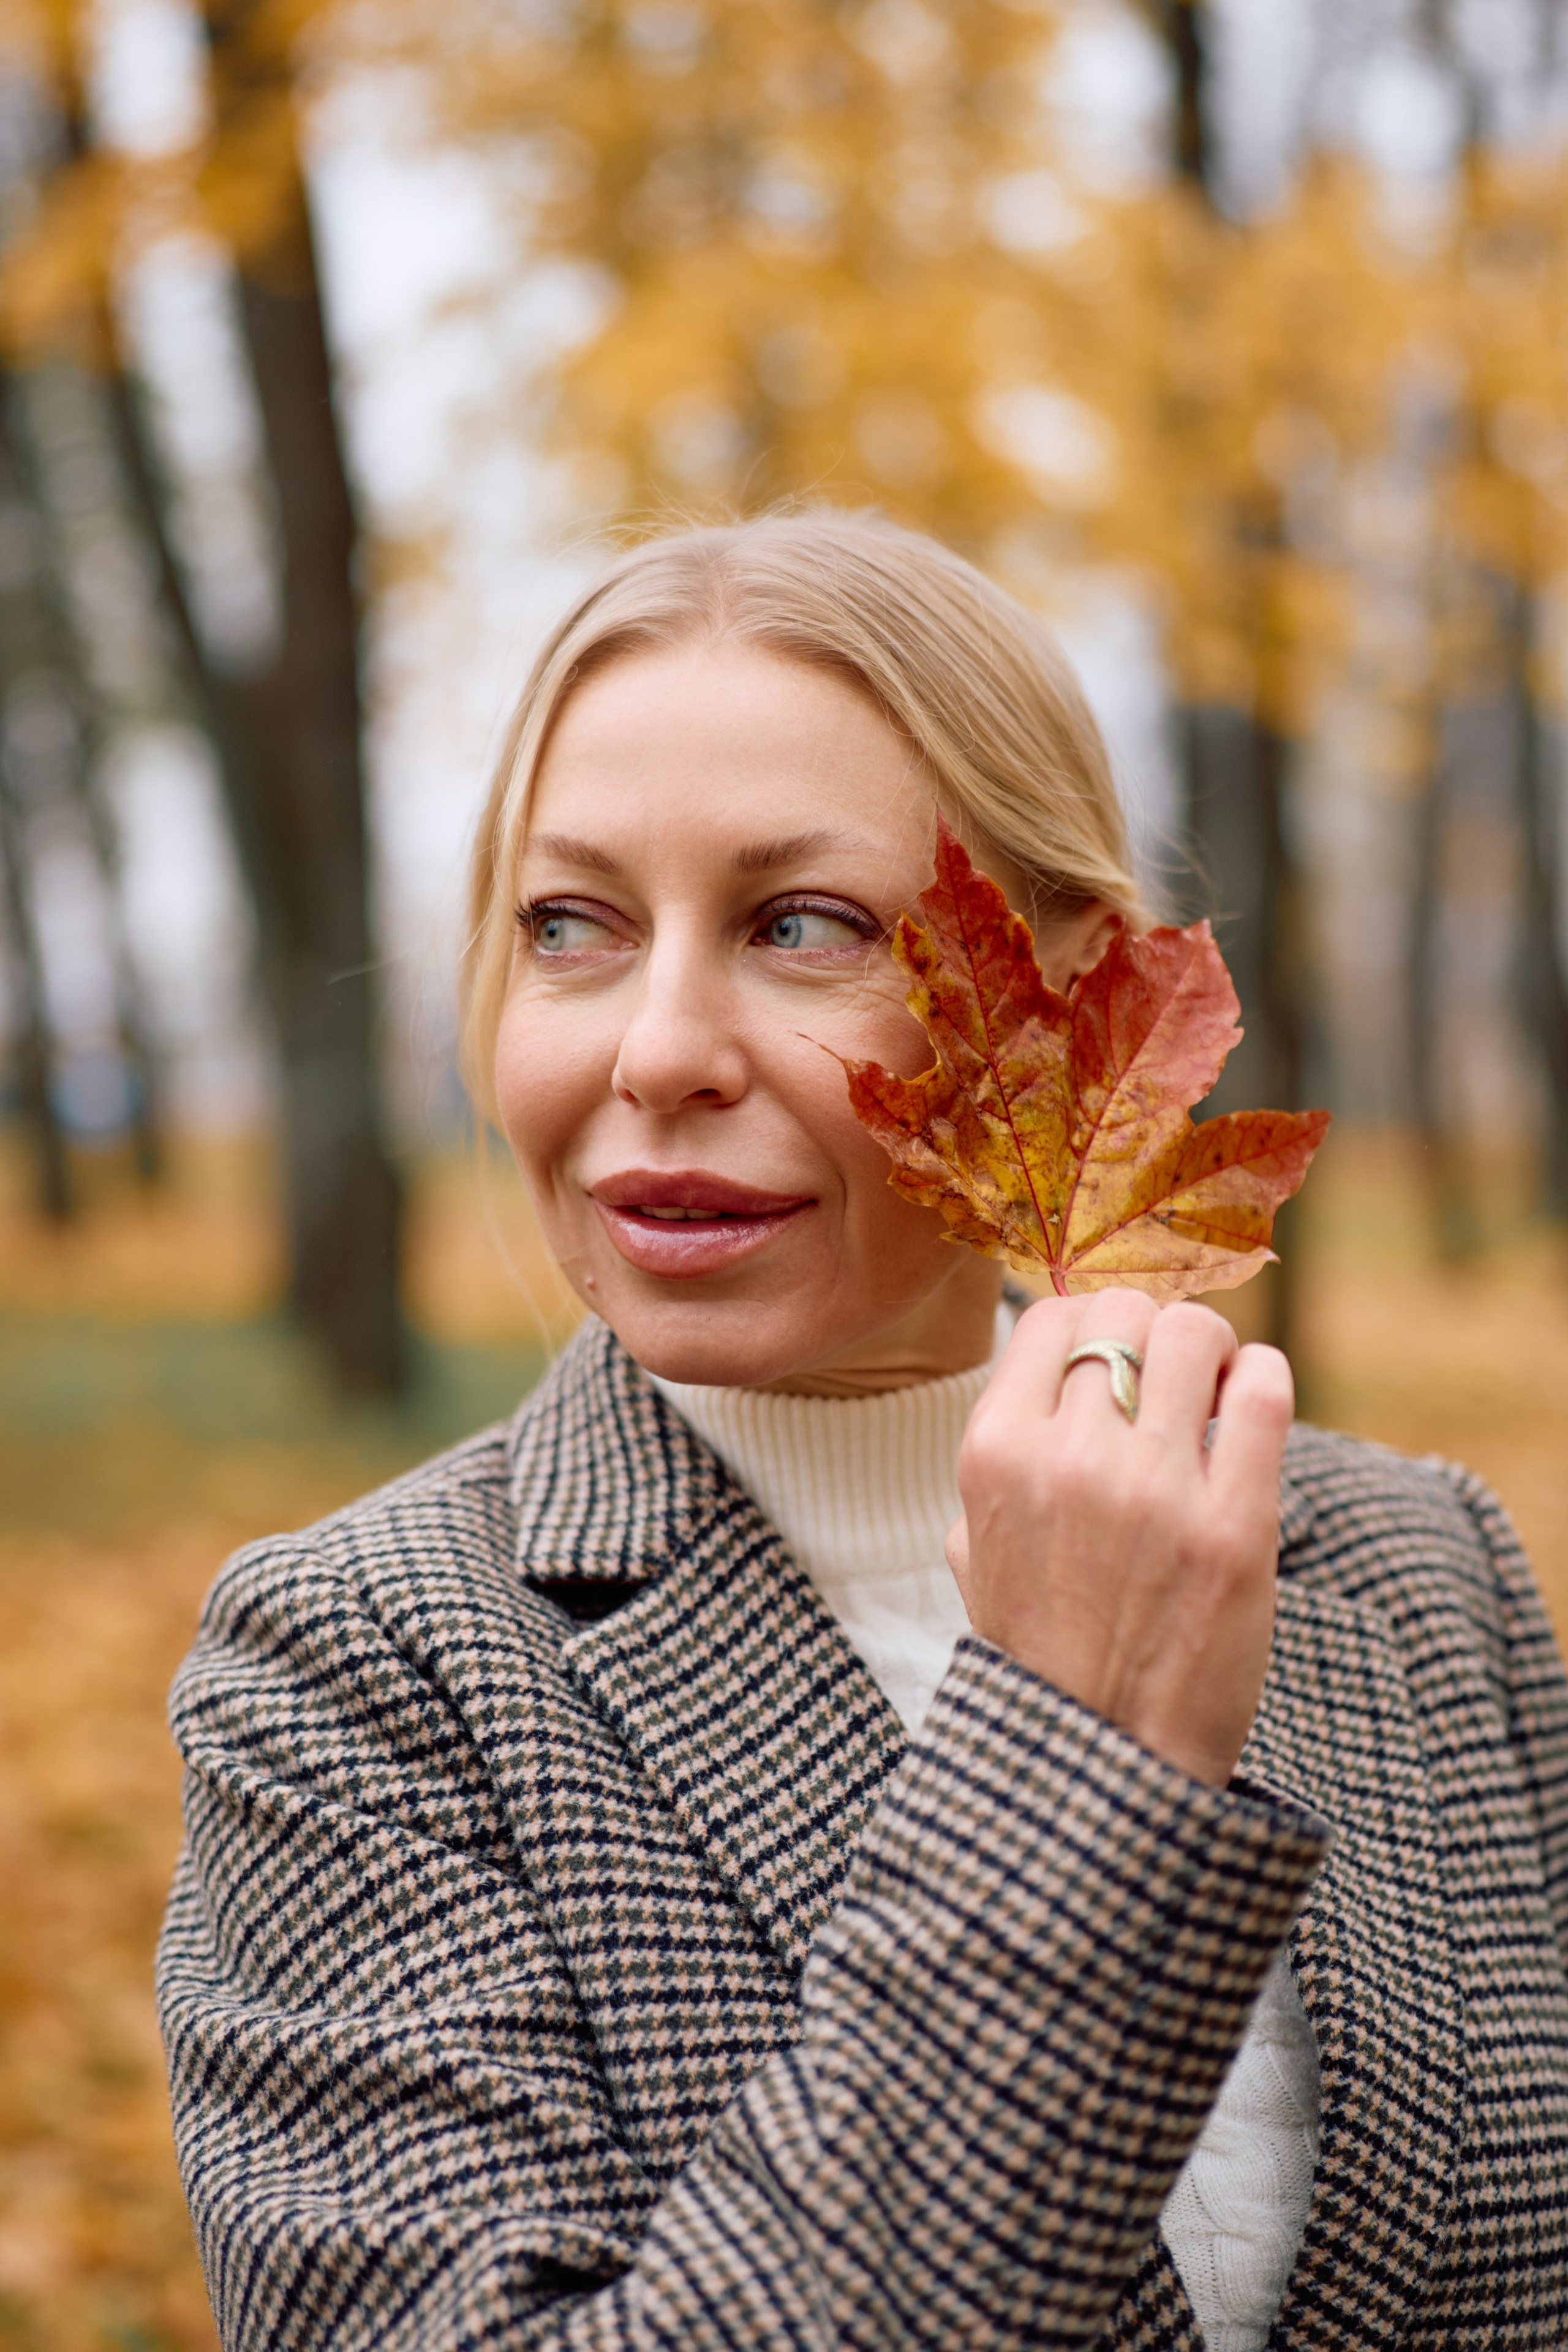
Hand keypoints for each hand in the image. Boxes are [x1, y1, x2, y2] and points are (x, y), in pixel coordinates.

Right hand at [946, 1289, 1292, 1787]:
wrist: (1104, 1761)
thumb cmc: (1041, 1657)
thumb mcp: (975, 1560)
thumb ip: (992, 1473)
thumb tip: (1031, 1398)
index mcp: (994, 1457)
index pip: (1050, 1316)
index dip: (1091, 1322)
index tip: (1117, 1356)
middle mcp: (1067, 1459)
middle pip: (1125, 1312)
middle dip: (1155, 1330)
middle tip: (1172, 1377)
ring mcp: (1153, 1490)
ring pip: (1196, 1333)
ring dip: (1214, 1349)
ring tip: (1217, 1391)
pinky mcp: (1236, 1526)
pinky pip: (1264, 1392)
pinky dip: (1265, 1378)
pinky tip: (1253, 1406)